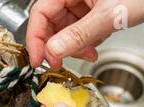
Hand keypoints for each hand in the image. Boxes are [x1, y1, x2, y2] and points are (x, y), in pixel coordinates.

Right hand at [26, 0, 143, 67]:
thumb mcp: (108, 16)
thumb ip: (79, 35)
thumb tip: (53, 51)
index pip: (40, 14)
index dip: (36, 38)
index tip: (38, 60)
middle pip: (50, 23)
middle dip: (55, 46)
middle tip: (59, 64)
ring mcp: (83, 3)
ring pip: (64, 30)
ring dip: (71, 48)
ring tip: (85, 55)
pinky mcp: (93, 12)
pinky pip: (79, 31)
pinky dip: (83, 44)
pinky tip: (93, 49)